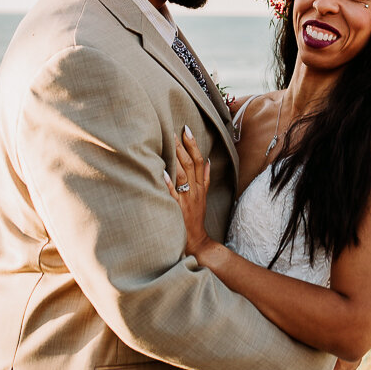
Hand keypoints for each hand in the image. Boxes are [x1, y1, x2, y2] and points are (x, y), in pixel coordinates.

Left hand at [165, 128, 211, 259]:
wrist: (197, 240)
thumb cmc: (195, 217)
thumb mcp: (203, 196)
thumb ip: (205, 178)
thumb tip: (208, 161)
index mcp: (200, 186)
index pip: (199, 160)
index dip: (193, 144)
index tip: (186, 129)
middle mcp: (195, 190)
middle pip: (191, 164)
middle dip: (182, 146)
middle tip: (173, 130)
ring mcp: (187, 199)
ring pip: (183, 175)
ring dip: (176, 157)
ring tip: (169, 142)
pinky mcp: (178, 209)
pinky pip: (173, 194)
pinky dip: (168, 182)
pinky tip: (162, 171)